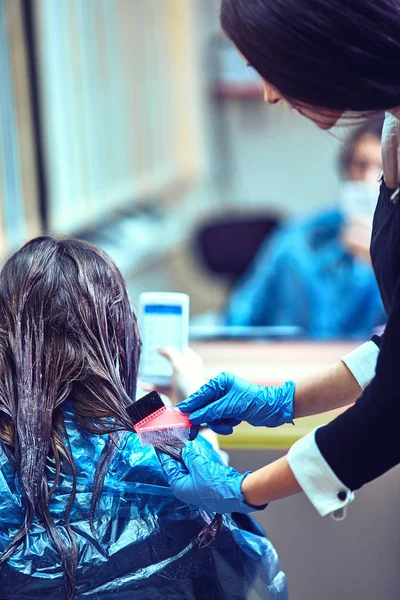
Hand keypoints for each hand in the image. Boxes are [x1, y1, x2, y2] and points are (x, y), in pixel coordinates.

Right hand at [140, 347, 203, 404]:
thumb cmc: (188, 385)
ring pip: (163, 373)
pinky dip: (150, 385)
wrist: (189, 410)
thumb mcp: (179, 365)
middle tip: (147, 354)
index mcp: (191, 360)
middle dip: (158, 358)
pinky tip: (141, 384)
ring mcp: (178, 381)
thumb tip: (161, 347)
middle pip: (169, 360)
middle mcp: (185, 370)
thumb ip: (171, 353)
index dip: (170, 344)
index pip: (180, 347)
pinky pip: (159, 386)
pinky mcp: (172, 392)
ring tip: (141, 369)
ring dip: (152, 373)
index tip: (158, 340)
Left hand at [159, 444, 264, 513]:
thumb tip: (183, 451)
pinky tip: (196, 458)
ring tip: (184, 448)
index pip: (169, 468)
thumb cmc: (216, 484)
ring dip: (187, 461)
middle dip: (176, 457)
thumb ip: (188, 456)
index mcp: (179, 488)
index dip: (165, 455)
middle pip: (178, 470)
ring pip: (188, 472)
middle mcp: (186, 491)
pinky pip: (197, 475)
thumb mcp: (198, 465)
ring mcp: (197, 491)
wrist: (237, 492)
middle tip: (174, 443)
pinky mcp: (207, 489)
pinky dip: (195, 466)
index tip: (162, 446)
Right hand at [177, 372, 294, 433]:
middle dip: (204, 418)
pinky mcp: (230, 410)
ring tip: (229, 425)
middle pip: (203, 407)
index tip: (179, 414)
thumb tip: (194, 417)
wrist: (275, 409)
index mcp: (220, 382)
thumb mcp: (230, 406)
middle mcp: (221, 390)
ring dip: (218, 423)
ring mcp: (225, 401)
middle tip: (192, 432)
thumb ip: (210, 411)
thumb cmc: (255, 401)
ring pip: (211, 416)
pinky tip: (234, 423)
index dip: (189, 405)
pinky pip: (219, 420)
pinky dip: (225, 424)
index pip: (200, 394)